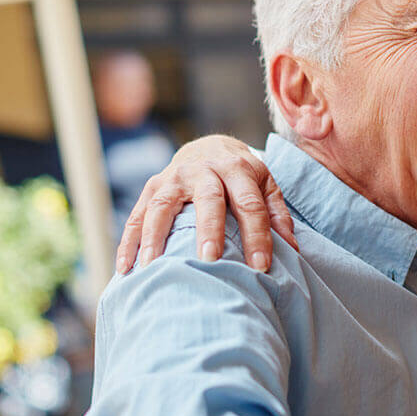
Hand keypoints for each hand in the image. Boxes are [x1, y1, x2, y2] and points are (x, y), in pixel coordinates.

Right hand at [116, 135, 298, 273]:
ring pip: (162, 205)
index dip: (257, 236)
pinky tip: (124, 268)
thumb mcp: (266, 186)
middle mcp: (204, 170)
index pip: (250, 205)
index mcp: (237, 170)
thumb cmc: (242, 176)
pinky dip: (129, 241)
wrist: (209, 147)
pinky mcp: (151, 186)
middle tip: (209, 260)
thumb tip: (291, 249)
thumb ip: (277, 214)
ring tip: (152, 268)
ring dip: (156, 237)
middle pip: (208, 200)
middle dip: (208, 230)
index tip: (261, 267)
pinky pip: (137, 215)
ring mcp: (173, 177)